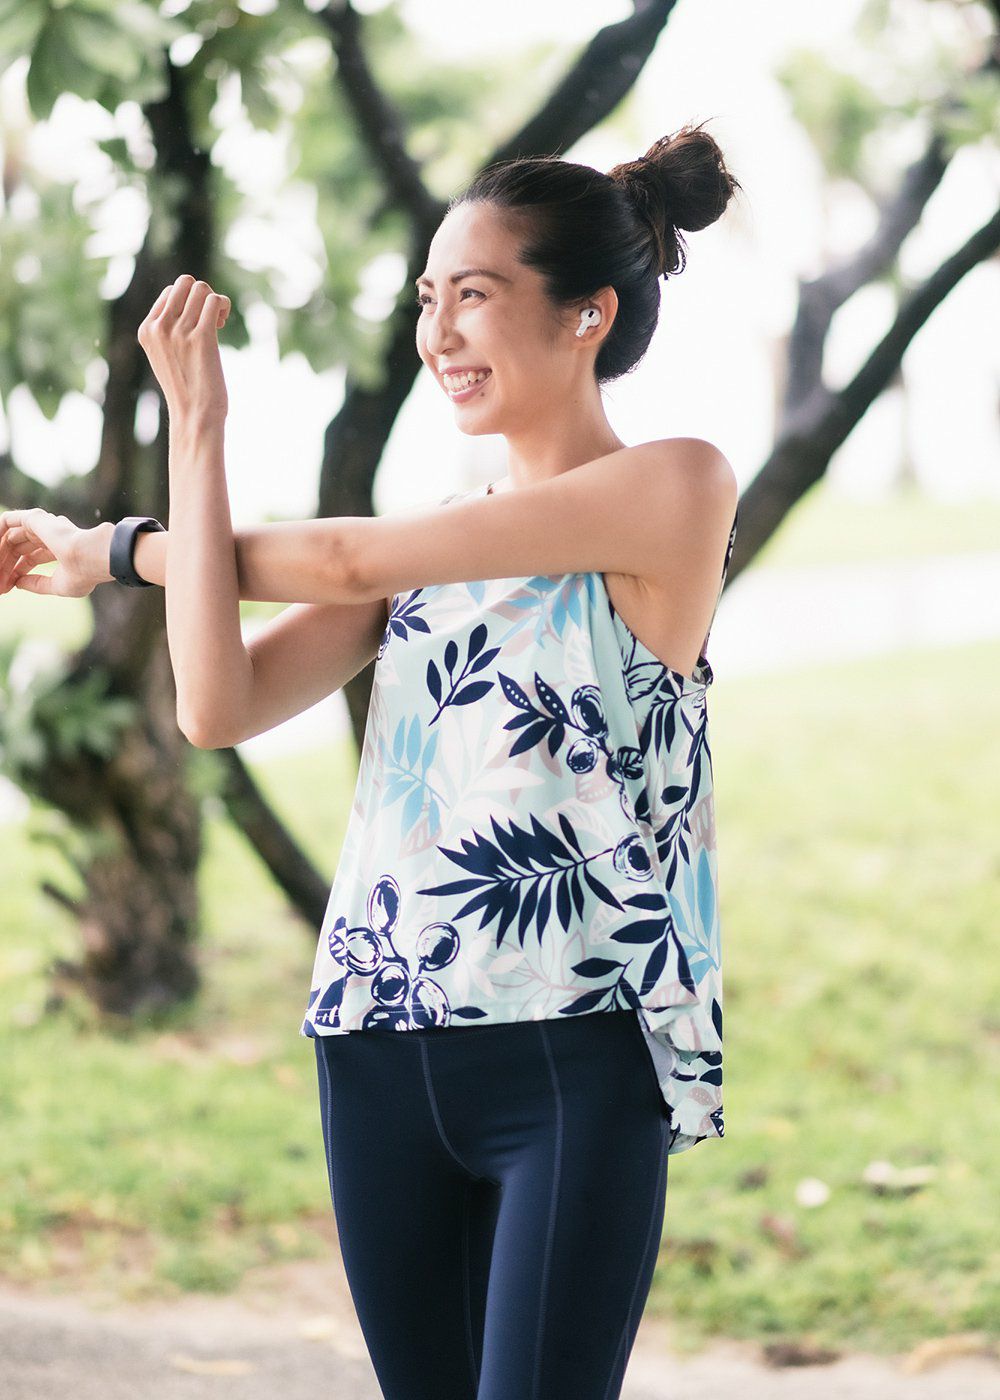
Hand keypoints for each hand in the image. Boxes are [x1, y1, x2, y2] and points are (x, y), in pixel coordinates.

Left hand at [0, 509, 112, 597]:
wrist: (92, 557)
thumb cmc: (84, 573)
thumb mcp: (58, 585)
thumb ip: (38, 584)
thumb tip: (18, 583)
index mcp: (59, 549)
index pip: (31, 558)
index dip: (18, 571)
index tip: (9, 586)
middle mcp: (50, 535)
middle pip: (19, 548)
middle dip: (6, 564)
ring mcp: (42, 525)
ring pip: (12, 537)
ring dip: (0, 552)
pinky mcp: (35, 519)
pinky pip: (7, 521)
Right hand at [137, 274, 231, 425]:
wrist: (194, 417)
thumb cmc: (186, 389)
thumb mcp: (166, 356)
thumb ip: (169, 331)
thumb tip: (190, 300)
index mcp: (146, 330)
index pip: (170, 292)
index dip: (188, 302)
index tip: (197, 324)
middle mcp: (159, 328)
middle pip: (185, 283)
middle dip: (202, 295)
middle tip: (210, 319)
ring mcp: (179, 332)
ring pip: (201, 289)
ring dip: (215, 300)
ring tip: (218, 322)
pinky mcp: (201, 338)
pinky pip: (215, 301)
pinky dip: (223, 305)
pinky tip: (223, 323)